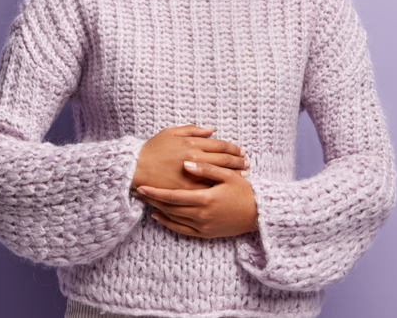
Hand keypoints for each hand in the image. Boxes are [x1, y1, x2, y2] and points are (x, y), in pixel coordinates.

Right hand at [132, 125, 248, 191]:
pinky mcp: (186, 189)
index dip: (233, 148)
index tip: (241, 152)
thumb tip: (212, 130)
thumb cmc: (152, 149)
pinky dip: (219, 187)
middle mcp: (194, 157)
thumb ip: (193, 129)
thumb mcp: (170, 132)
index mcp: (191, 142)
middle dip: (238, 161)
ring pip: (219, 175)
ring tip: (244, 175)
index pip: (220, 145)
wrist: (135, 168)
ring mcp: (191, 175)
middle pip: (224, 159)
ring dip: (233, 175)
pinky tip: (227, 188)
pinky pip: (207, 188)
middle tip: (248, 163)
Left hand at [136, 161, 258, 238]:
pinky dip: (168, 223)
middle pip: (170, 208)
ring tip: (145, 200)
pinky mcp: (205, 234)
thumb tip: (186, 163)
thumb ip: (207, 168)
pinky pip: (181, 230)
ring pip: (173, 219)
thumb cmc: (244, 192)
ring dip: (158, 209)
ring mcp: (202, 226)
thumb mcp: (228, 176)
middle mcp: (202, 215)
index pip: (174, 196)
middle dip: (153, 199)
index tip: (142, 186)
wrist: (258, 214)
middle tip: (138, 191)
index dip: (156, 192)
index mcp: (206, 199)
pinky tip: (158, 216)